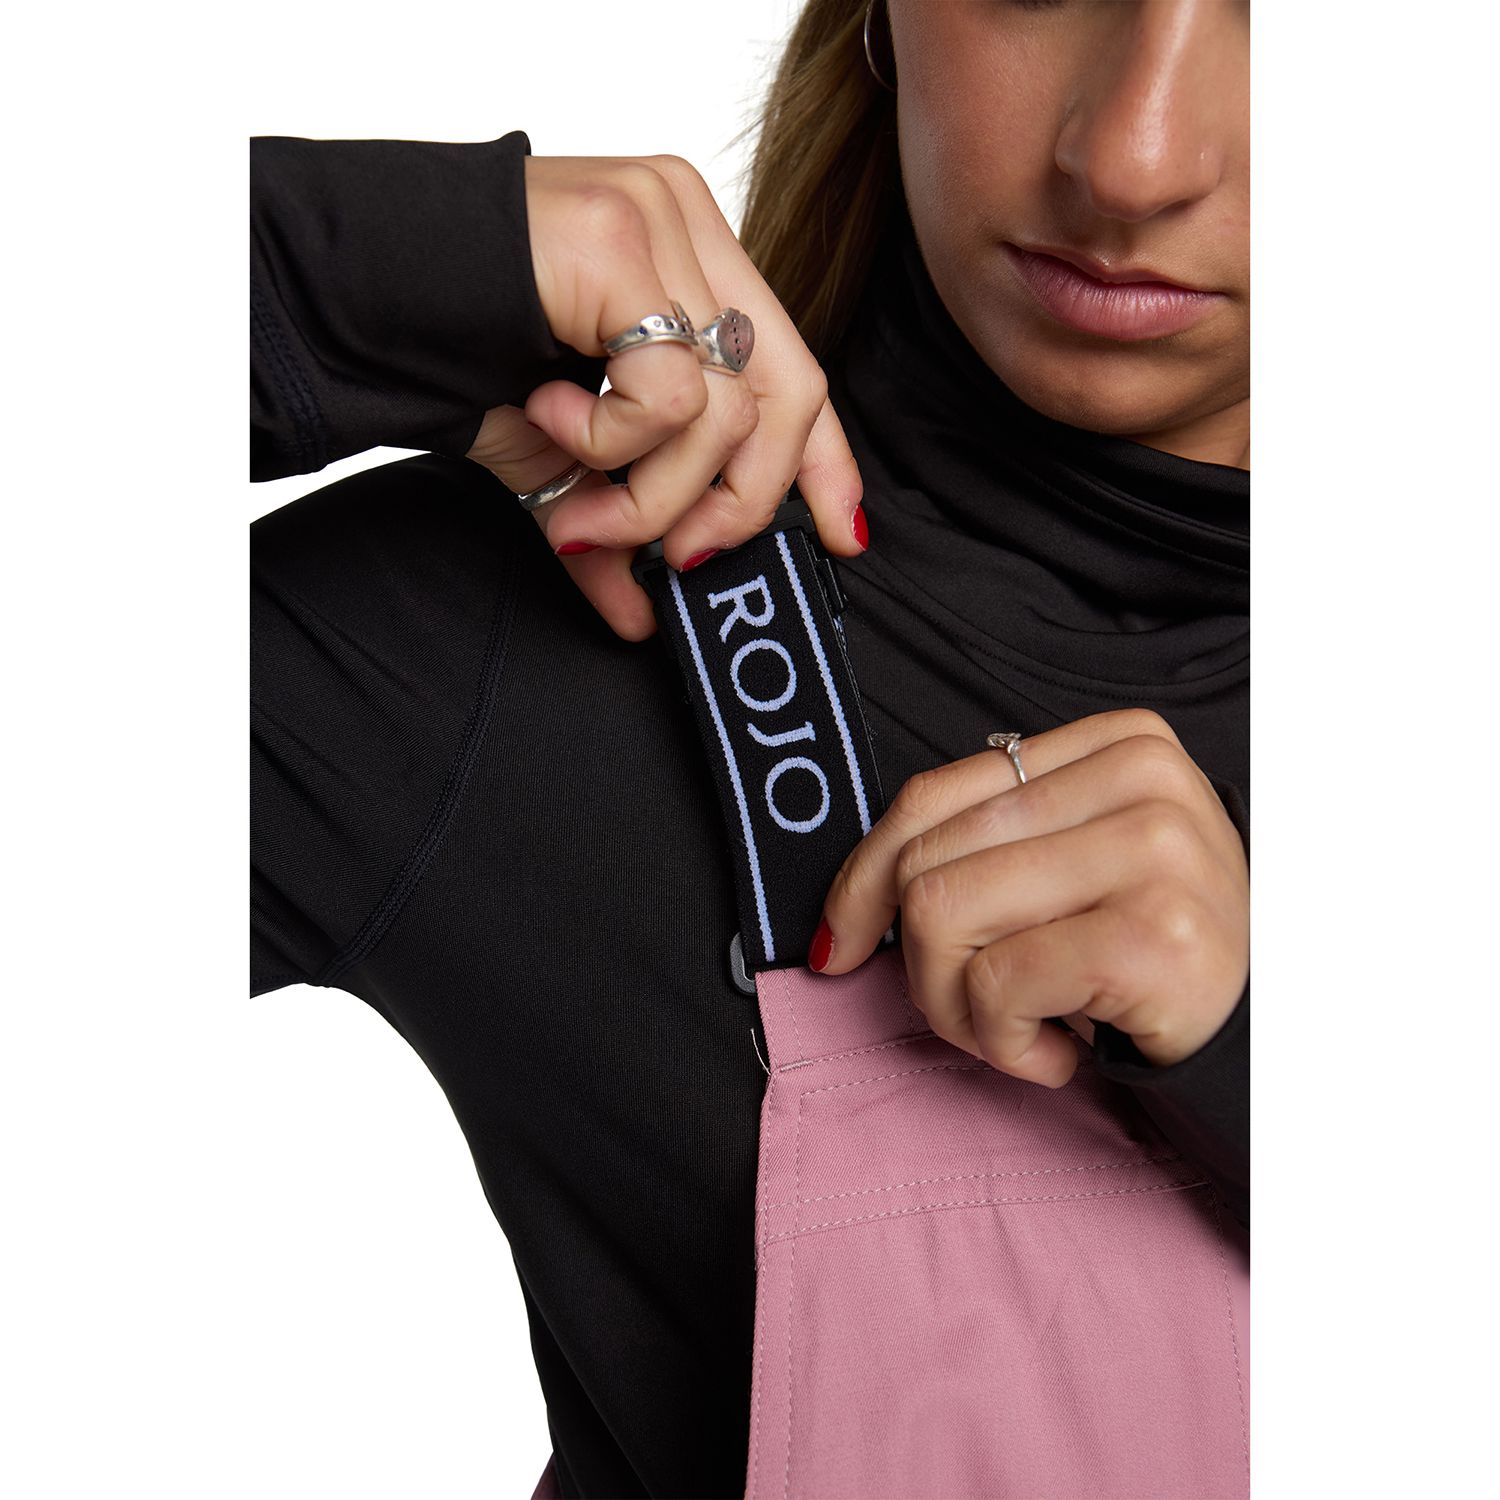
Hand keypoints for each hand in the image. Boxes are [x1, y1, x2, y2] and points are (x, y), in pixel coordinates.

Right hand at [464, 154, 865, 640]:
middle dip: (744, 505)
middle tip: (683, 560)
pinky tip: (548, 413)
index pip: (792, 367)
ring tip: (577, 503)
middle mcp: (688, 224)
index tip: (842, 535)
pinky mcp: (621, 241)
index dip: (825, 462)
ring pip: (728, 412)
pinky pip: (671, 395)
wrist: (340, 296)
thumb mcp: (558, 460)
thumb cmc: (449, 354)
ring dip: (655, 498)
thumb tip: (644, 616)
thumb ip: (617, 523)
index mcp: (689, 261)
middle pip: (788, 392)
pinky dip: (614, 445)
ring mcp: (659, 221)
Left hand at [813, 709, 1249, 1088]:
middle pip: (927, 862)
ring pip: (941, 918)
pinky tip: (1060, 1054)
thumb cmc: (1153, 954)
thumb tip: (843, 913)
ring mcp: (1155, 850)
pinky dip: (1004, 1045)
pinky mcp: (1155, 933)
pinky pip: (995, 988)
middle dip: (922, 965)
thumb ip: (982, 852)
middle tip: (980, 1010)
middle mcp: (1142, 779)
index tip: (839, 943)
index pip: (931, 795)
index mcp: (1116, 743)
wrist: (1267, 1038)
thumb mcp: (1070, 872)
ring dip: (956, 1010)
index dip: (861, 877)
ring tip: (1019, 1031)